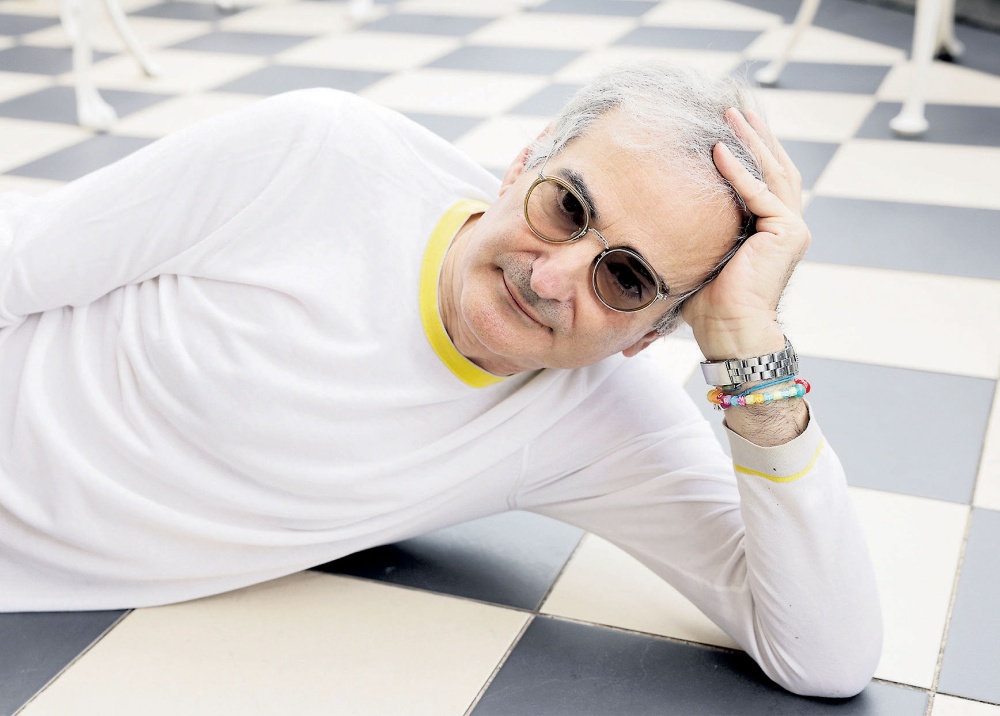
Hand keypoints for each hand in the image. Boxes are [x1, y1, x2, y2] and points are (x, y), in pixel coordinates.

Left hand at [682, 108, 809, 360]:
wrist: (729, 330)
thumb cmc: (709, 302)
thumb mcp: (700, 254)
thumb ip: (695, 230)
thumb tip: (652, 216)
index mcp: (770, 228)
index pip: (763, 177)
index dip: (749, 148)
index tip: (729, 122)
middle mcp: (787, 224)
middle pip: (774, 166)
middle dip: (754, 134)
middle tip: (734, 106)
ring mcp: (792, 227)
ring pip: (771, 171)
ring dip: (750, 141)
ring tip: (731, 114)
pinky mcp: (787, 232)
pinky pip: (760, 192)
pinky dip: (739, 171)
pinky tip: (719, 150)